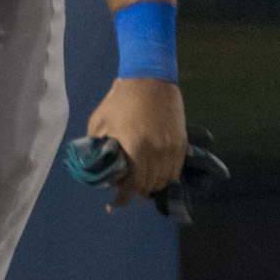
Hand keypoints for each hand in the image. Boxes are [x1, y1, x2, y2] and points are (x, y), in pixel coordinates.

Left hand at [84, 78, 188, 205]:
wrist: (150, 77)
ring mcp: (171, 148)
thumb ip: (98, 147)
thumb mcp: (99, 121)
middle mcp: (156, 151)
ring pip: (164, 181)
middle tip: (127, 187)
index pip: (131, 185)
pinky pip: (176, 171)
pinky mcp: (181, 143)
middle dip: (136, 191)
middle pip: (148, 186)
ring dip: (151, 185)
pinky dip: (165, 177)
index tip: (116, 202)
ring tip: (141, 181)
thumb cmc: (120, 99)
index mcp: (134, 147)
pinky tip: (156, 173)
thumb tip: (101, 168)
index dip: (123, 198)